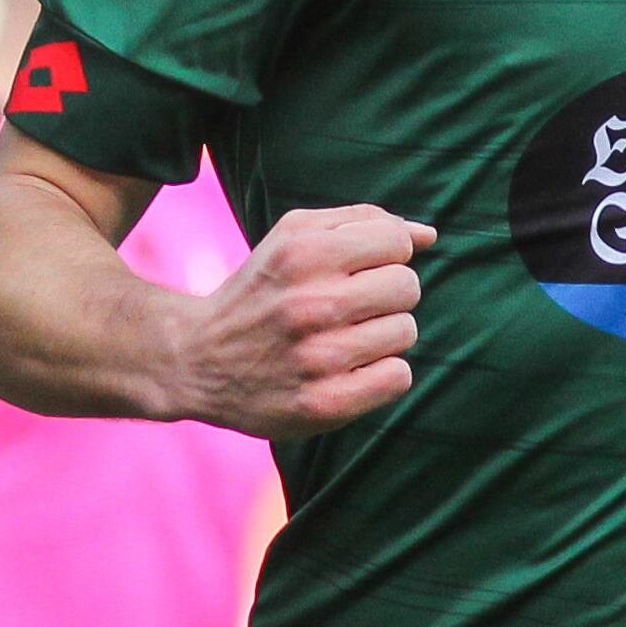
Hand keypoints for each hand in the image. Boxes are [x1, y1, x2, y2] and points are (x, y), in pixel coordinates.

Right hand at [161, 206, 434, 435]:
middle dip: (387, 295)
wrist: (197, 359)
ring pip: (406, 332)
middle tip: (351, 308)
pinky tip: (350, 369)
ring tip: (345, 339)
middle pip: (407, 287)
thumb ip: (361, 222)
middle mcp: (309, 303)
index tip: (357, 270)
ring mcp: (317, 357)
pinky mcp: (324, 404)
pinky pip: (398, 377)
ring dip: (384, 335)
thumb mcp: (292, 237)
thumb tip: (428, 235)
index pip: (396, 242)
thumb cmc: (259, 291)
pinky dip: (382, 373)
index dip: (384, 255)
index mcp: (302, 253)